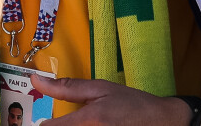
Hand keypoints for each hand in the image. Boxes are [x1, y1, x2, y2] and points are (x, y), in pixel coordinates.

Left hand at [31, 77, 192, 125]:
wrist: (163, 122)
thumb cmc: (132, 104)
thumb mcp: (101, 89)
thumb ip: (67, 87)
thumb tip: (37, 79)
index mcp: (89, 121)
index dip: (44, 124)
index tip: (46, 120)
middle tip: (69, 120)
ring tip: (86, 121)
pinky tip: (96, 125)